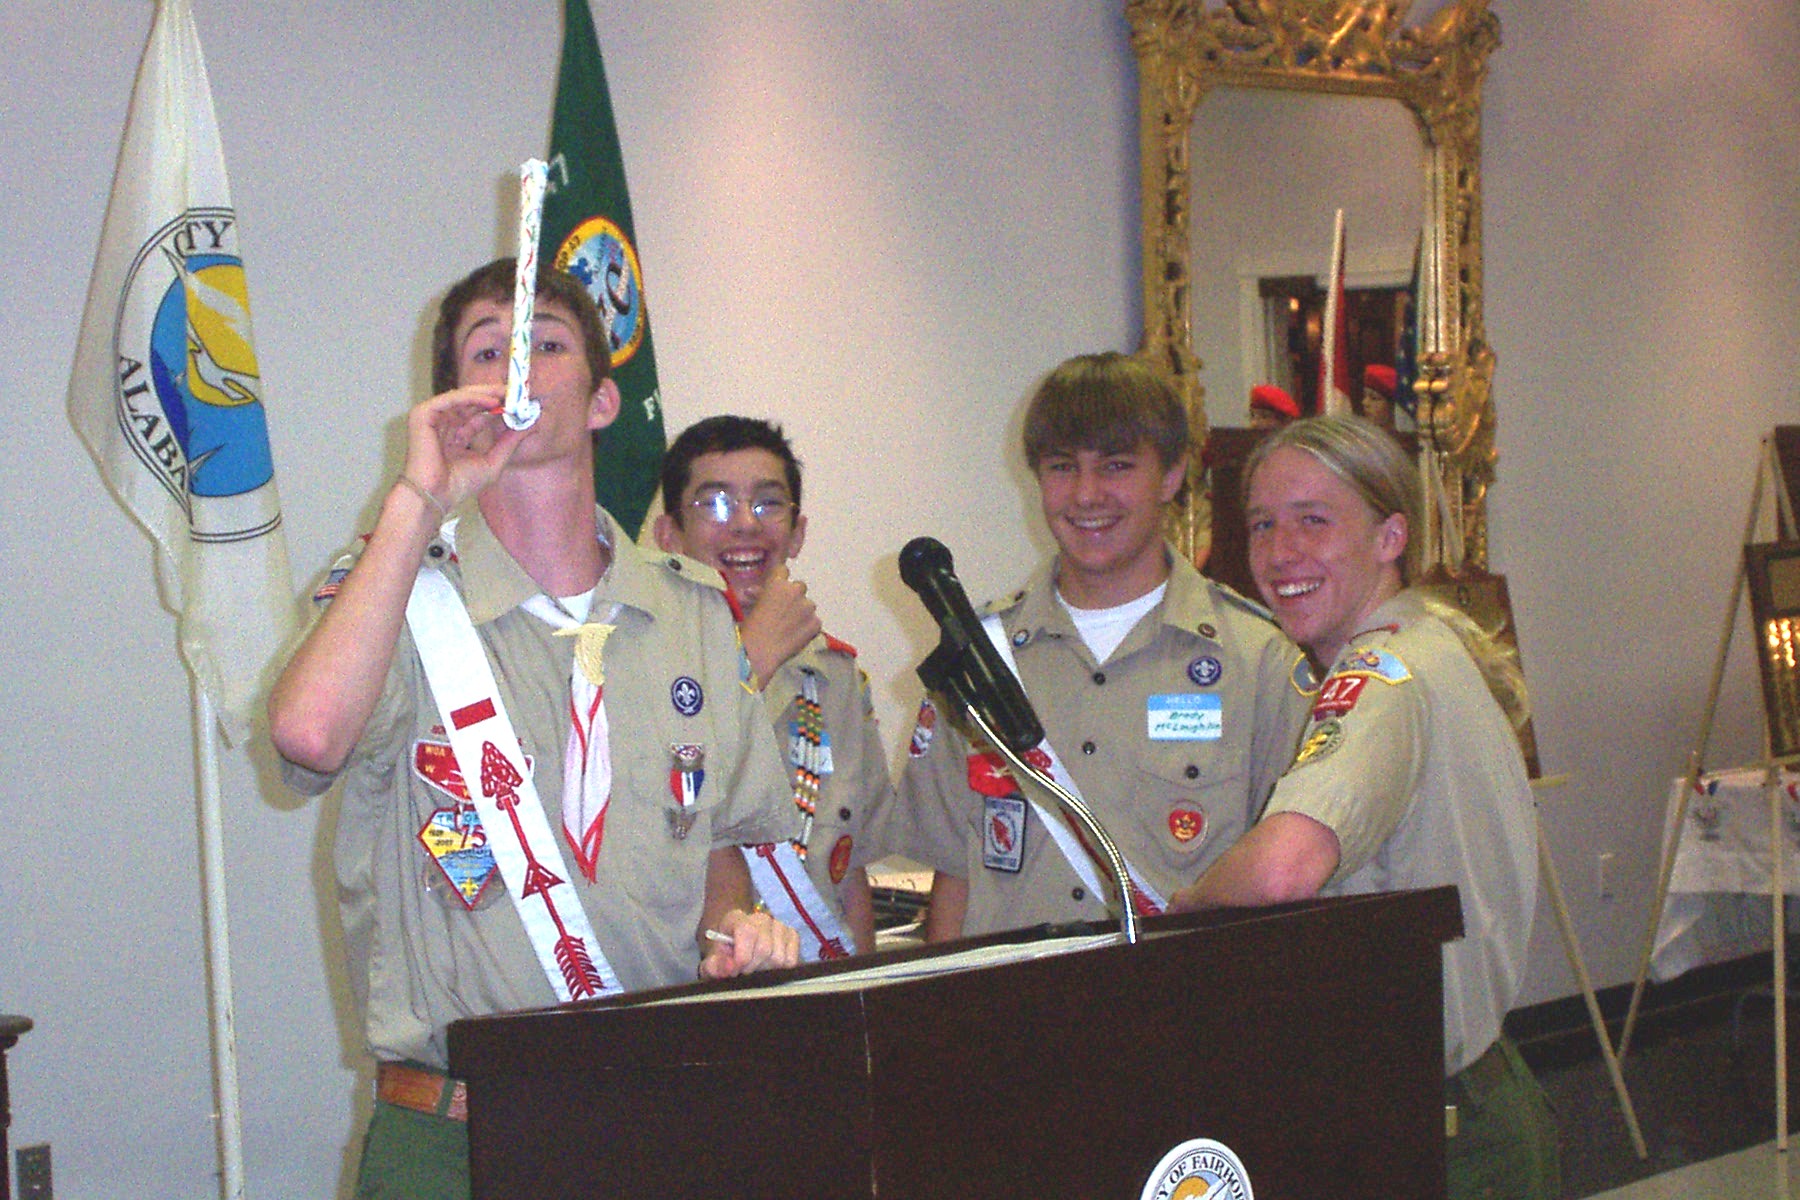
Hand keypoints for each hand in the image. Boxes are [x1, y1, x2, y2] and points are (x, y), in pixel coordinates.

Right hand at [400, 385, 526, 510]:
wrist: (435, 496)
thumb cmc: (458, 485)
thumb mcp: (493, 461)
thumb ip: (509, 443)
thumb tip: (531, 425)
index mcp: (457, 434)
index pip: (480, 414)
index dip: (500, 407)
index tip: (522, 403)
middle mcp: (445, 424)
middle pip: (472, 401)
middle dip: (496, 395)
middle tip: (518, 392)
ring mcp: (433, 418)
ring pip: (463, 396)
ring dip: (487, 393)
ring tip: (509, 394)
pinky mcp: (423, 415)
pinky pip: (451, 399)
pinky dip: (472, 397)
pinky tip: (492, 402)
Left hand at [698, 907, 800, 978]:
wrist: (736, 948)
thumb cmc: (725, 954)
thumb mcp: (713, 961)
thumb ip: (715, 965)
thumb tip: (730, 967)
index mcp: (737, 918)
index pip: (748, 931)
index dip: (742, 956)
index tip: (735, 970)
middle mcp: (760, 918)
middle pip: (764, 948)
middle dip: (753, 967)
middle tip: (744, 971)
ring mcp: (779, 925)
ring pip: (779, 957)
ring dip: (767, 969)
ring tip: (756, 968)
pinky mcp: (792, 936)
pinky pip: (791, 960)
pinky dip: (780, 969)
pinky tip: (769, 966)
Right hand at [741, 563, 820, 688]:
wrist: (759, 652)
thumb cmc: (751, 630)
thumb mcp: (752, 605)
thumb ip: (761, 594)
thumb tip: (758, 592)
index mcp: (777, 583)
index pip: (783, 570)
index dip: (780, 581)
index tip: (778, 590)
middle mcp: (795, 591)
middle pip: (799, 587)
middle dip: (793, 597)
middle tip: (784, 612)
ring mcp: (808, 607)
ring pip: (808, 605)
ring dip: (802, 613)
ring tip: (788, 628)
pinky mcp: (816, 623)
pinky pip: (814, 622)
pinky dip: (808, 628)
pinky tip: (795, 636)